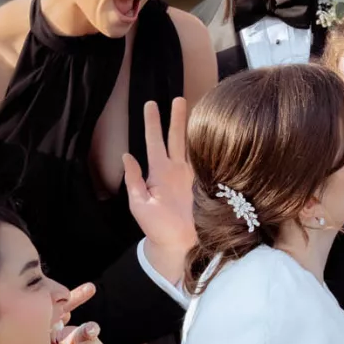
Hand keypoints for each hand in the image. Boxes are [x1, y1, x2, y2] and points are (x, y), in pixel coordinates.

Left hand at [122, 97, 195, 283]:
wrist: (177, 246)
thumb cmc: (155, 227)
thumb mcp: (139, 204)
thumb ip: (133, 180)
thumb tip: (127, 155)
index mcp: (158, 172)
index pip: (154, 141)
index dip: (152, 123)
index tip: (150, 104)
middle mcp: (176, 170)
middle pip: (176, 138)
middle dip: (177, 118)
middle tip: (178, 98)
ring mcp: (193, 177)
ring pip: (194, 146)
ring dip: (195, 128)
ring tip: (200, 109)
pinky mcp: (208, 185)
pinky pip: (209, 163)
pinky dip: (211, 148)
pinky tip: (216, 133)